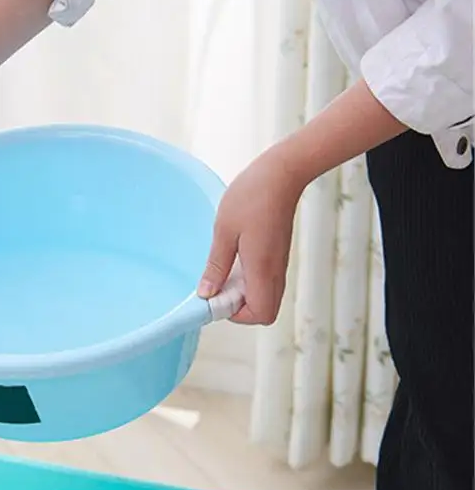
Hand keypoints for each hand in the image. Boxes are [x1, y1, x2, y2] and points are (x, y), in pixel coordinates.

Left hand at [197, 145, 305, 324]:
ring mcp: (280, 264)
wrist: (282, 174)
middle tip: (219, 285)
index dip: (236, 314)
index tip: (215, 296)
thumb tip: (206, 293)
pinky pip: (267, 281)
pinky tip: (235, 260)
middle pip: (265, 312)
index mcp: (262, 269)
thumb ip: (216, 266)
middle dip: (239, 308)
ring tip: (225, 270)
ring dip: (243, 293)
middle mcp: (275, 272)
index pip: (260, 315)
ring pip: (266, 297)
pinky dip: (250, 280)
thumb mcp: (224, 231)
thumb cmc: (252, 197)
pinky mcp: (278, 255)